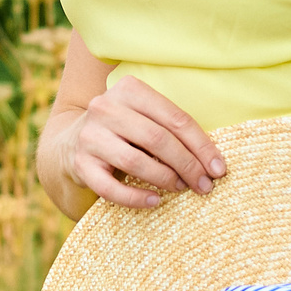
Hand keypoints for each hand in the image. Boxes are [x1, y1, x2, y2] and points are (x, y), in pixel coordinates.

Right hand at [53, 76, 224, 210]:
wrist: (70, 143)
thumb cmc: (123, 131)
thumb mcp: (144, 117)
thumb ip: (172, 129)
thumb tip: (213, 162)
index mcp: (128, 89)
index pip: (175, 119)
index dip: (201, 145)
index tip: (219, 168)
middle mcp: (105, 107)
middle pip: (157, 139)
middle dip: (188, 165)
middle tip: (205, 185)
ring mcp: (89, 136)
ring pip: (135, 161)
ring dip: (166, 179)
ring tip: (182, 188)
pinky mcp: (80, 164)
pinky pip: (111, 188)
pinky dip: (136, 198)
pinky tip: (155, 201)